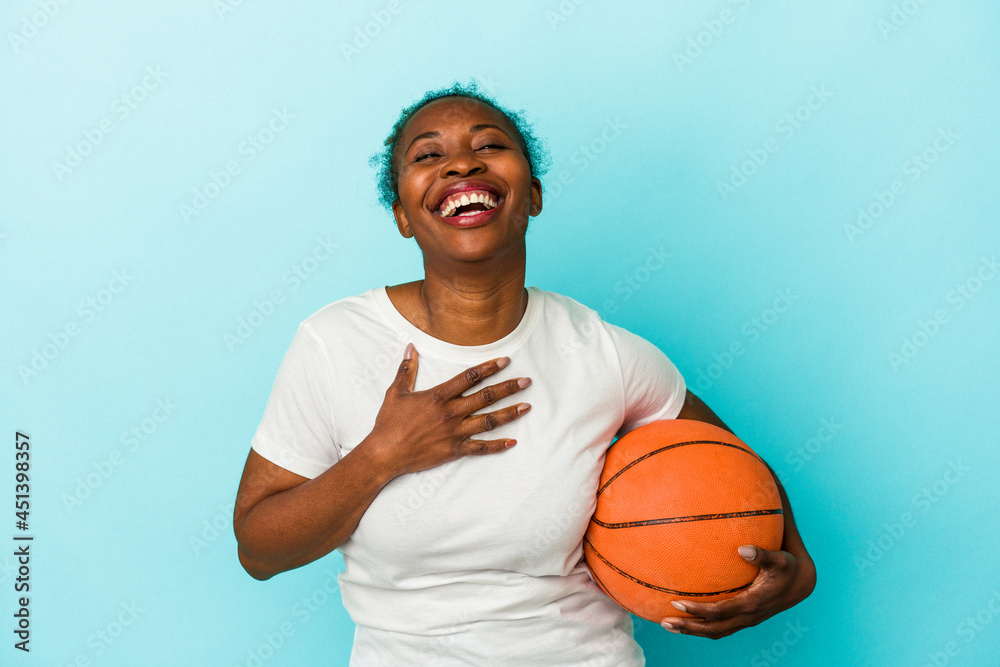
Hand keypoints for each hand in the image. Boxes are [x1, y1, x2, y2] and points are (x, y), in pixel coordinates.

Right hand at [366, 342, 531, 477]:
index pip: (470, 377)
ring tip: (527, 406)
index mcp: (439, 396)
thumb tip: (411, 347)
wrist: (384, 453)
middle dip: (508, 388)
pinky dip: (497, 446)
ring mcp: (455, 432)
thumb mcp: (396, 391)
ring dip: (509, 413)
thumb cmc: (388, 422)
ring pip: (488, 421)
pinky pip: (480, 448)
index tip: (505, 361)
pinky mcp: (454, 450)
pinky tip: (513, 442)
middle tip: (527, 381)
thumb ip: (407, 369)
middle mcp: (451, 413)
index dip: (489, 368)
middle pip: (486, 397)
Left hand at [659, 544, 814, 639]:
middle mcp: (747, 617)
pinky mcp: (744, 618)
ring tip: (669, 625)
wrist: (801, 582)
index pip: (719, 612)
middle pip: (713, 629)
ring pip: (715, 632)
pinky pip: (721, 626)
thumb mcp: (779, 559)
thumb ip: (762, 554)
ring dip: (692, 630)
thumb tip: (743, 548)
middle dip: (689, 627)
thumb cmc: (787, 566)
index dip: (698, 610)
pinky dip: (703, 625)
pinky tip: (688, 615)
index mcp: (752, 604)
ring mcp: (745, 620)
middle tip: (665, 622)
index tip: (676, 603)